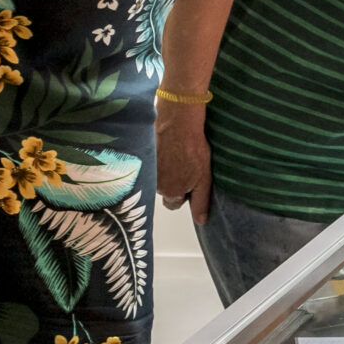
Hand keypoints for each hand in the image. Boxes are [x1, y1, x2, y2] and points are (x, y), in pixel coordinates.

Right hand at [155, 99, 212, 225]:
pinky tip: (167, 147)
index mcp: (169, 191)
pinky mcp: (140, 154)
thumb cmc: (192, 149)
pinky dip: (156, 157)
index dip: (183, 194)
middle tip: (184, 165)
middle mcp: (153, 183)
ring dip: (164, 168)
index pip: (174, 203)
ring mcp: (145, 169)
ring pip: (156, 176)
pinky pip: (148, 162)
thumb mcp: (204, 179)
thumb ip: (200, 202)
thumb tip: (201, 221)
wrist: (177, 123)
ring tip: (176, 154)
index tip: (189, 182)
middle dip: (173, 182)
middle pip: (164, 189)